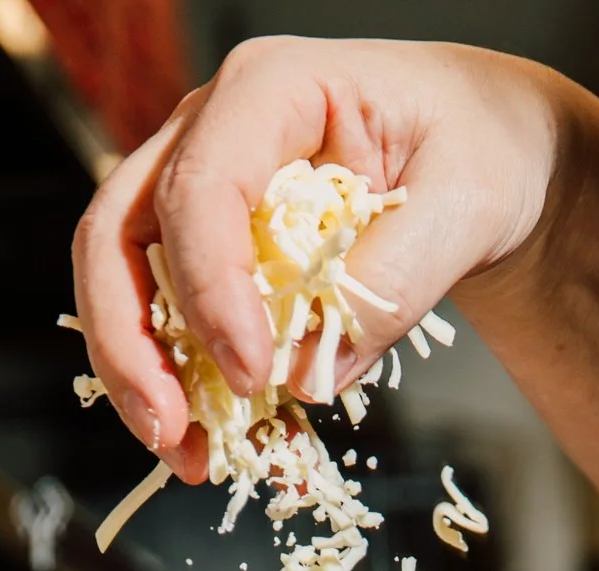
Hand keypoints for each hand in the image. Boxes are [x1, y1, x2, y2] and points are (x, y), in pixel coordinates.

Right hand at [71, 39, 562, 478]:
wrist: (480, 151)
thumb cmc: (474, 150)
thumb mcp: (465, 206)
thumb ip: (392, 282)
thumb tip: (311, 372)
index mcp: (273, 88)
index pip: (204, 186)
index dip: (211, 290)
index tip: (251, 377)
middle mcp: (210, 129)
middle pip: (118, 230)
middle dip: (128, 342)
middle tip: (170, 431)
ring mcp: (196, 186)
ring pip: (122, 278)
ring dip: (140, 375)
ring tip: (186, 455)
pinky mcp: (207, 248)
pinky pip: (167, 317)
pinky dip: (181, 384)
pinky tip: (214, 442)